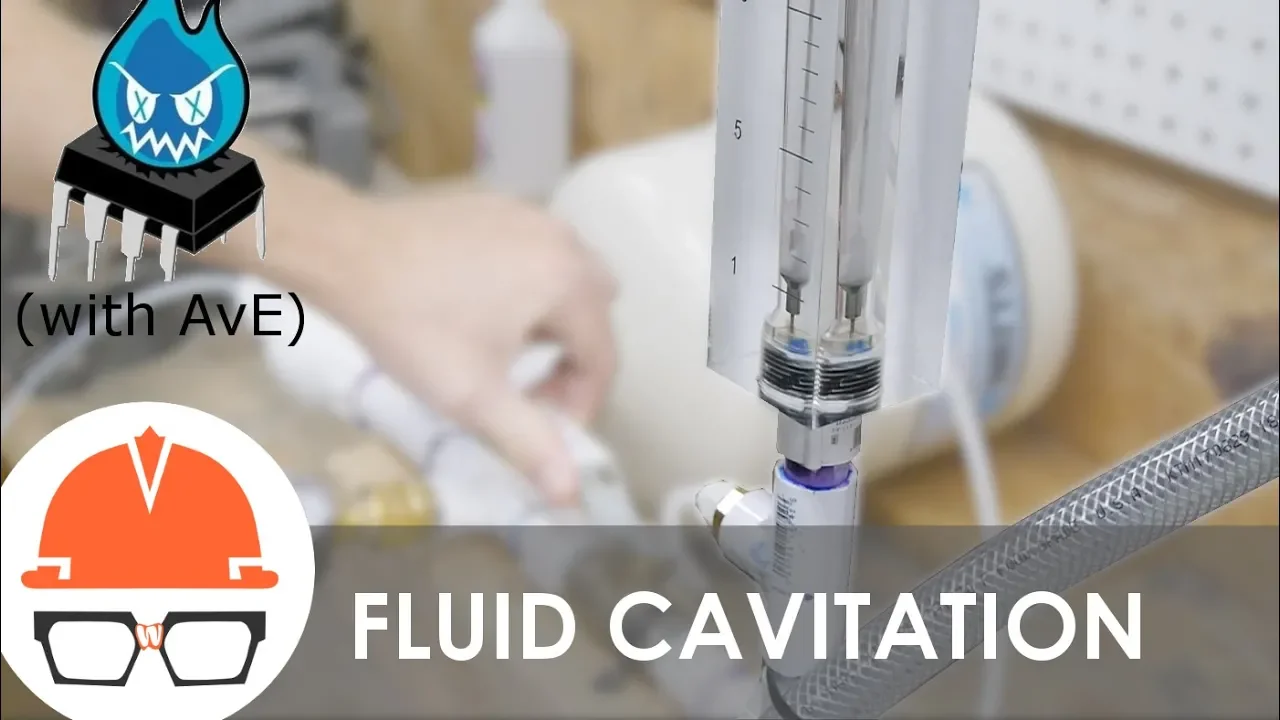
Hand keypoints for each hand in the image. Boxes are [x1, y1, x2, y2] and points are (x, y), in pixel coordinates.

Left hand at [319, 189, 616, 503]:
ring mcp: (530, 217)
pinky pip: (537, 252)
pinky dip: (529, 284)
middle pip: (596, 313)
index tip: (542, 427)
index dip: (581, 402)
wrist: (346, 250)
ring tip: (506, 349)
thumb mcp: (472, 395)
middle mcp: (563, 242)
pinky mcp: (498, 207)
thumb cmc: (414, 326)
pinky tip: (482, 305)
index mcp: (569, 283)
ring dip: (554, 320)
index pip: (603, 356)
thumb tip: (571, 495)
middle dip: (573, 357)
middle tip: (529, 388)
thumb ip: (529, 442)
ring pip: (569, 278)